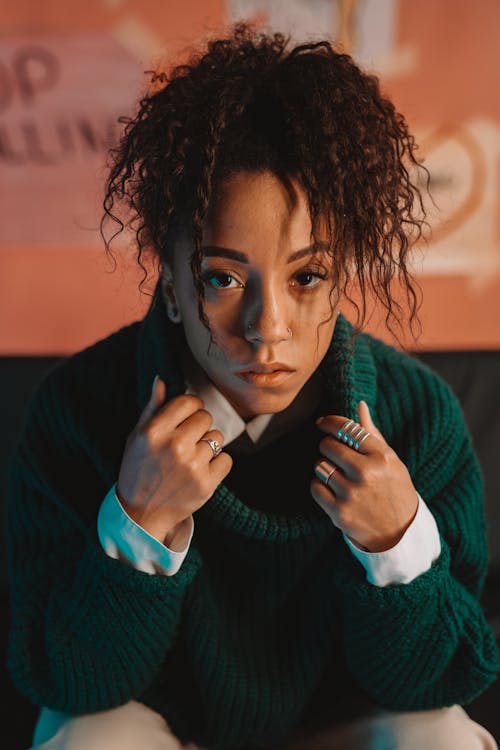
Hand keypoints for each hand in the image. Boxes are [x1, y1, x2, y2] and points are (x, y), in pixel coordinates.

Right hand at [116, 376, 232, 542]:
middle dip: (199, 425)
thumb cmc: (137, 470)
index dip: (191, 406)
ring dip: (207, 445)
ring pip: (217, 437)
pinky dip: (217, 464)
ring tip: (190, 458)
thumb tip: (162, 379)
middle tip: (186, 440)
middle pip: (206, 417)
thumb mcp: (136, 437)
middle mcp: (174, 446)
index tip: (187, 415)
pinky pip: (226, 459)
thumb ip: (152, 407)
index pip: (189, 401)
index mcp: (154, 431)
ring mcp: (192, 465)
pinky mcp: (207, 484)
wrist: (140, 515)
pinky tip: (200, 471)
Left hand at [310, 400, 418, 551]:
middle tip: (333, 453)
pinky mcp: (339, 512)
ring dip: (324, 467)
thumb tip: (359, 404)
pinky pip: (314, 487)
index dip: (329, 422)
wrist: (401, 533)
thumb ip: (372, 433)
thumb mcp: (391, 460)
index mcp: (381, 456)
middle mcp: (366, 473)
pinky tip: (331, 489)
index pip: (346, 428)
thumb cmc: (395, 489)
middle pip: (328, 445)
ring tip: (336, 474)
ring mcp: (351, 493)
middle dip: (327, 446)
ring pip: (320, 466)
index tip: (322, 422)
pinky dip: (319, 486)